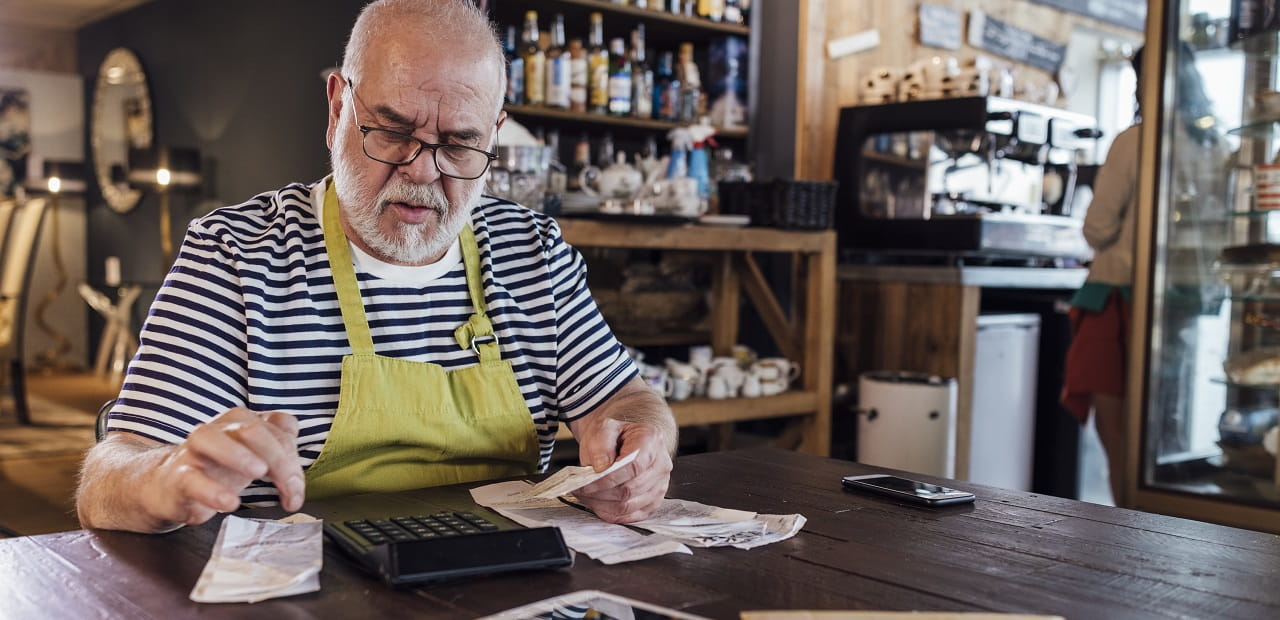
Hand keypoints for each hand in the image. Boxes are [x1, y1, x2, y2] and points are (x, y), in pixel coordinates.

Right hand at [140, 407, 302, 527]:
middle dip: (278, 459)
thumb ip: (282, 460)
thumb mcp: (256, 460)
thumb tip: (297, 478)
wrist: (171, 486)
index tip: (296, 487)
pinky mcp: (177, 475)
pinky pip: (191, 478)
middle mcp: (220, 429)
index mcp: (245, 421)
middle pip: (252, 430)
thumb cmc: (220, 470)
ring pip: (212, 439)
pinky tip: (230, 502)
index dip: (293, 455)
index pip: (278, 427)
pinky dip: (212, 490)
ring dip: (239, 454)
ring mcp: (195, 450)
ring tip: (259, 472)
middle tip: (290, 489)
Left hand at [572, 415, 672, 522]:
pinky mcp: (653, 502)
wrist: (622, 442)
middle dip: (600, 494)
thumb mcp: (602, 429)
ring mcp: (659, 485)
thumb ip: (601, 445)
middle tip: (580, 490)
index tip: (587, 484)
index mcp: (651, 440)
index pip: (633, 467)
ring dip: (603, 505)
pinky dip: (611, 514)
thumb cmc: (614, 436)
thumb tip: (602, 468)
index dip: (608, 480)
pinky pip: (631, 516)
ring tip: (586, 496)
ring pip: (629, 506)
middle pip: (630, 489)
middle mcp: (661, 464)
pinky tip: (598, 504)